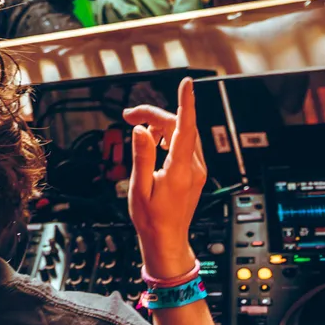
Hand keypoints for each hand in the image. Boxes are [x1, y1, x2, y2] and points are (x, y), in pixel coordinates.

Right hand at [122, 77, 206, 280]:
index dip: (186, 102)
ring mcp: (197, 170)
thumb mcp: (139, 189)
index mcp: (180, 170)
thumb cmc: (151, 220)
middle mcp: (194, 167)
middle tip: (127, 116)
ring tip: (138, 131)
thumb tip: (141, 129)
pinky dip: (168, 137)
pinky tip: (153, 144)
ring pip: (183, 134)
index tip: (186, 83)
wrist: (167, 241)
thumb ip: (141, 156)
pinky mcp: (195, 173)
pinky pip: (184, 145)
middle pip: (179, 126)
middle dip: (154, 115)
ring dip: (161, 125)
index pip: (186, 128)